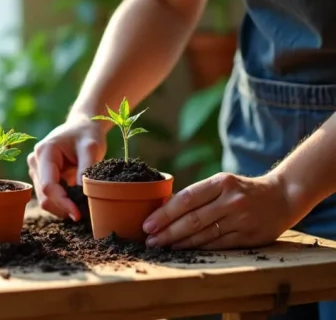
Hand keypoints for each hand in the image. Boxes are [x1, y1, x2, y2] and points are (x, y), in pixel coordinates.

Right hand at [28, 114, 105, 220]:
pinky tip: (77, 202)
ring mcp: (36, 169)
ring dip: (63, 207)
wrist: (82, 126)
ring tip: (83, 208)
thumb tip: (83, 197)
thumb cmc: (87, 134)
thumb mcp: (91, 148)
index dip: (62, 203)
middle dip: (63, 208)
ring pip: (45, 199)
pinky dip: (63, 203)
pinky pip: (49, 196)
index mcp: (44, 152)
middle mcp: (35, 161)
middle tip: (85, 214)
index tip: (78, 214)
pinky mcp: (41, 176)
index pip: (48, 186)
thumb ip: (86, 170)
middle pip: (44, 196)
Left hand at [142, 172, 303, 249]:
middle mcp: (232, 200)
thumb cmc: (242, 190)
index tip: (147, 224)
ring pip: (204, 234)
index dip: (164, 214)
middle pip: (193, 219)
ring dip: (179, 242)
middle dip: (167, 232)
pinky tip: (183, 249)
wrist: (283, 197)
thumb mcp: (222, 183)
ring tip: (162, 246)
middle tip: (149, 240)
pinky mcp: (250, 236)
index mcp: (222, 182)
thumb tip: (163, 209)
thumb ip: (197, 195)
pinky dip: (198, 247)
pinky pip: (218, 244)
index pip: (186, 199)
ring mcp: (242, 219)